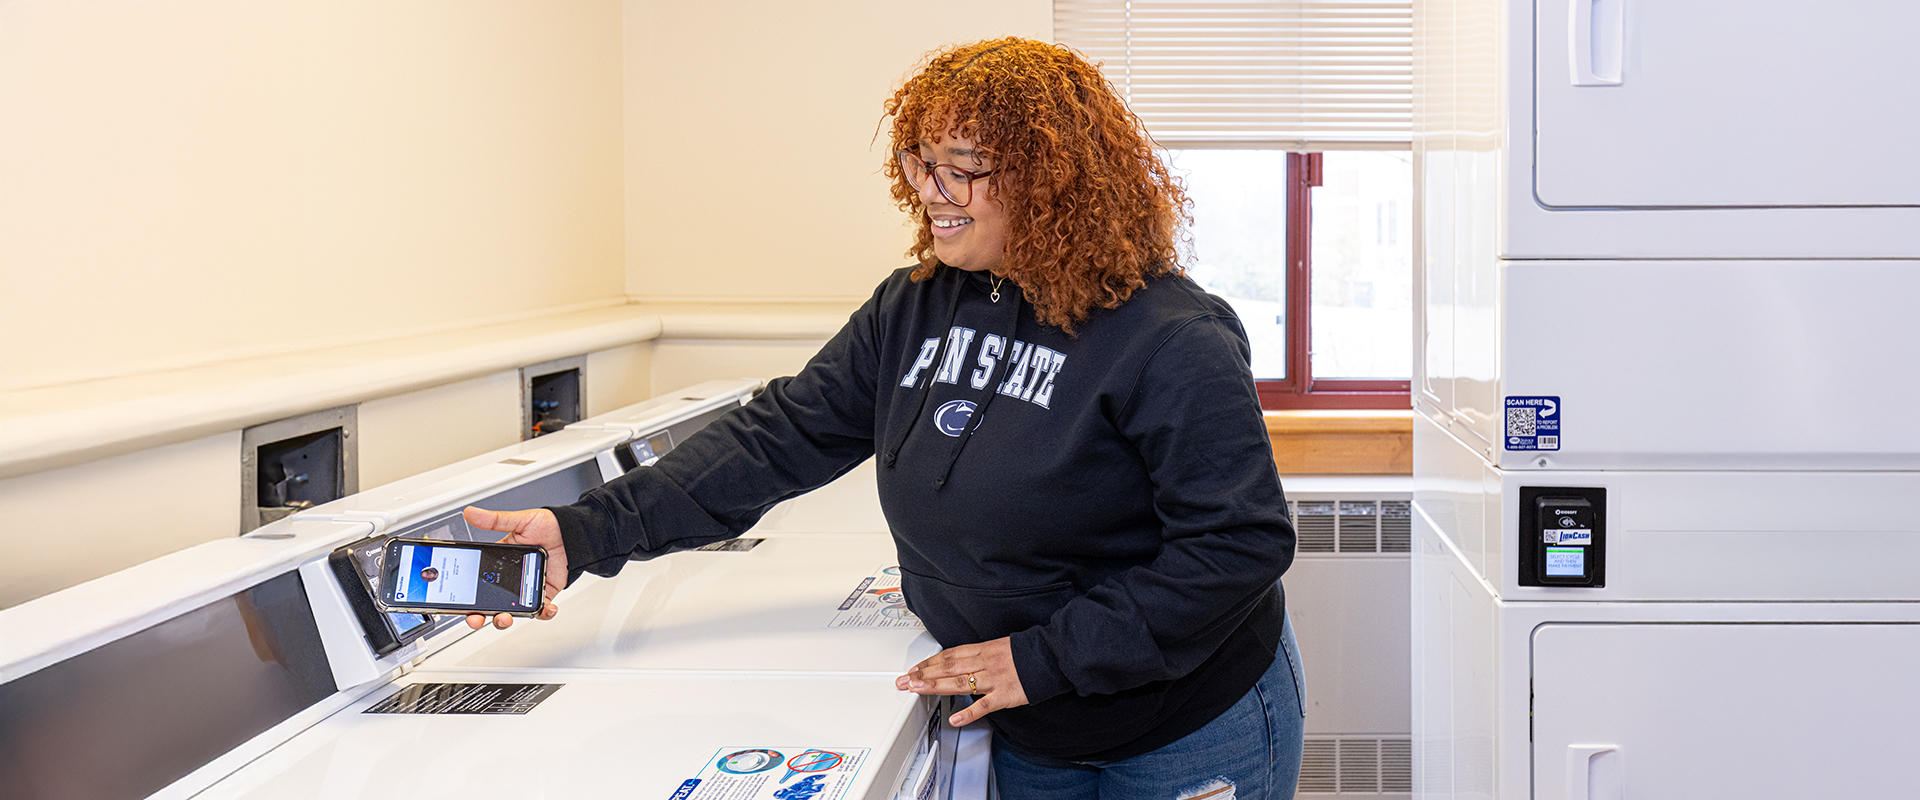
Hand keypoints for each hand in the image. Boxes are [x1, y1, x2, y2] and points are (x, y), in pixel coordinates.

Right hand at [461, 506, 568, 629]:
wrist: (573, 532)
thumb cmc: (547, 525)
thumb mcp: (519, 521)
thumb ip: (494, 520)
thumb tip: (470, 513)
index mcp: (498, 563)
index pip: (477, 584)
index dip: (468, 598)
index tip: (461, 605)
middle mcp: (510, 579)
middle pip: (490, 604)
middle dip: (480, 616)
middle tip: (477, 619)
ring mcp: (526, 588)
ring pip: (512, 611)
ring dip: (505, 619)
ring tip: (505, 617)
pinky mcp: (544, 593)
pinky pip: (541, 609)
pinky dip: (543, 613)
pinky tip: (544, 609)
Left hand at [896, 637, 1028, 725]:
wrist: (1052, 655)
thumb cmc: (1026, 653)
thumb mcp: (999, 647)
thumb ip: (979, 656)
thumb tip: (959, 662)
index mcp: (983, 650)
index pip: (949, 656)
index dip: (928, 663)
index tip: (913, 669)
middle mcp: (985, 663)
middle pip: (948, 667)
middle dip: (923, 674)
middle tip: (904, 681)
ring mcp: (995, 679)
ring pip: (961, 682)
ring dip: (936, 686)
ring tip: (917, 690)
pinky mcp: (1006, 695)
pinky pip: (985, 705)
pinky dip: (969, 712)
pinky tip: (955, 718)